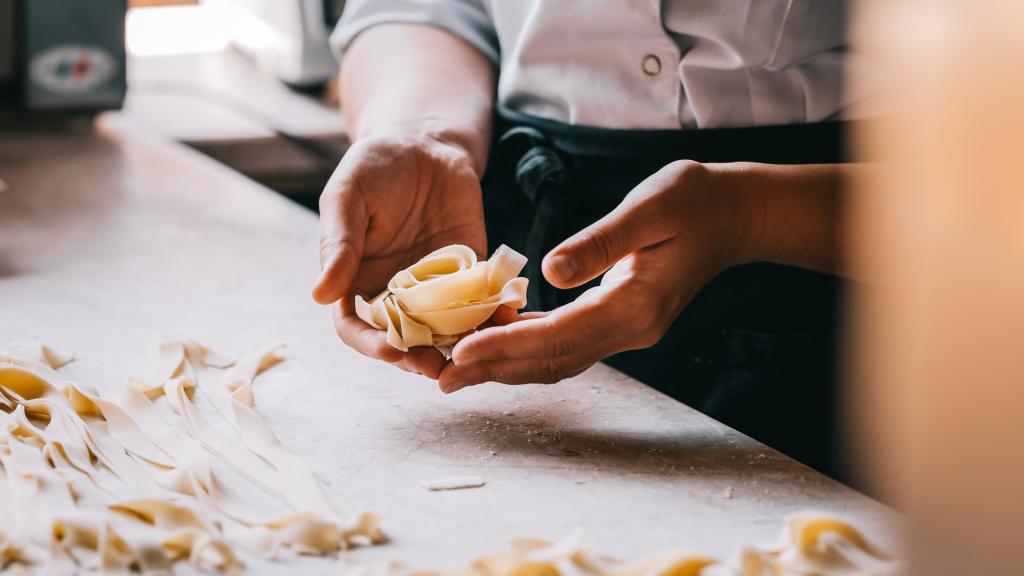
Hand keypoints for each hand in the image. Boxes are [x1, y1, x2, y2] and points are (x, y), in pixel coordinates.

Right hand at [313, 134, 486, 377]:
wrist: (426, 142)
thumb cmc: (375, 166)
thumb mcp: (347, 197)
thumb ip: (338, 244)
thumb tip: (319, 294)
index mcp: (358, 281)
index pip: (357, 329)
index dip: (372, 346)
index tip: (392, 352)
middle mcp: (397, 293)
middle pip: (404, 341)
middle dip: (418, 359)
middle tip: (437, 367)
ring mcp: (436, 286)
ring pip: (445, 330)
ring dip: (459, 346)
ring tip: (475, 354)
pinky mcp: (472, 272)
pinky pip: (482, 301)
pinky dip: (494, 313)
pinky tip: (506, 316)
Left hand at [439, 160, 754, 392]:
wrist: (734, 215)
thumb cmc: (694, 200)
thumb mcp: (649, 207)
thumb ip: (600, 241)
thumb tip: (549, 271)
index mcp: (636, 304)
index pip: (560, 335)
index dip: (507, 345)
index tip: (462, 352)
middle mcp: (631, 329)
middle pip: (553, 361)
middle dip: (495, 369)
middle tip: (442, 377)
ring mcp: (628, 330)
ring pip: (558, 360)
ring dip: (508, 367)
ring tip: (458, 370)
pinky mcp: (621, 321)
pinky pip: (568, 345)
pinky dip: (529, 347)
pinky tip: (498, 340)